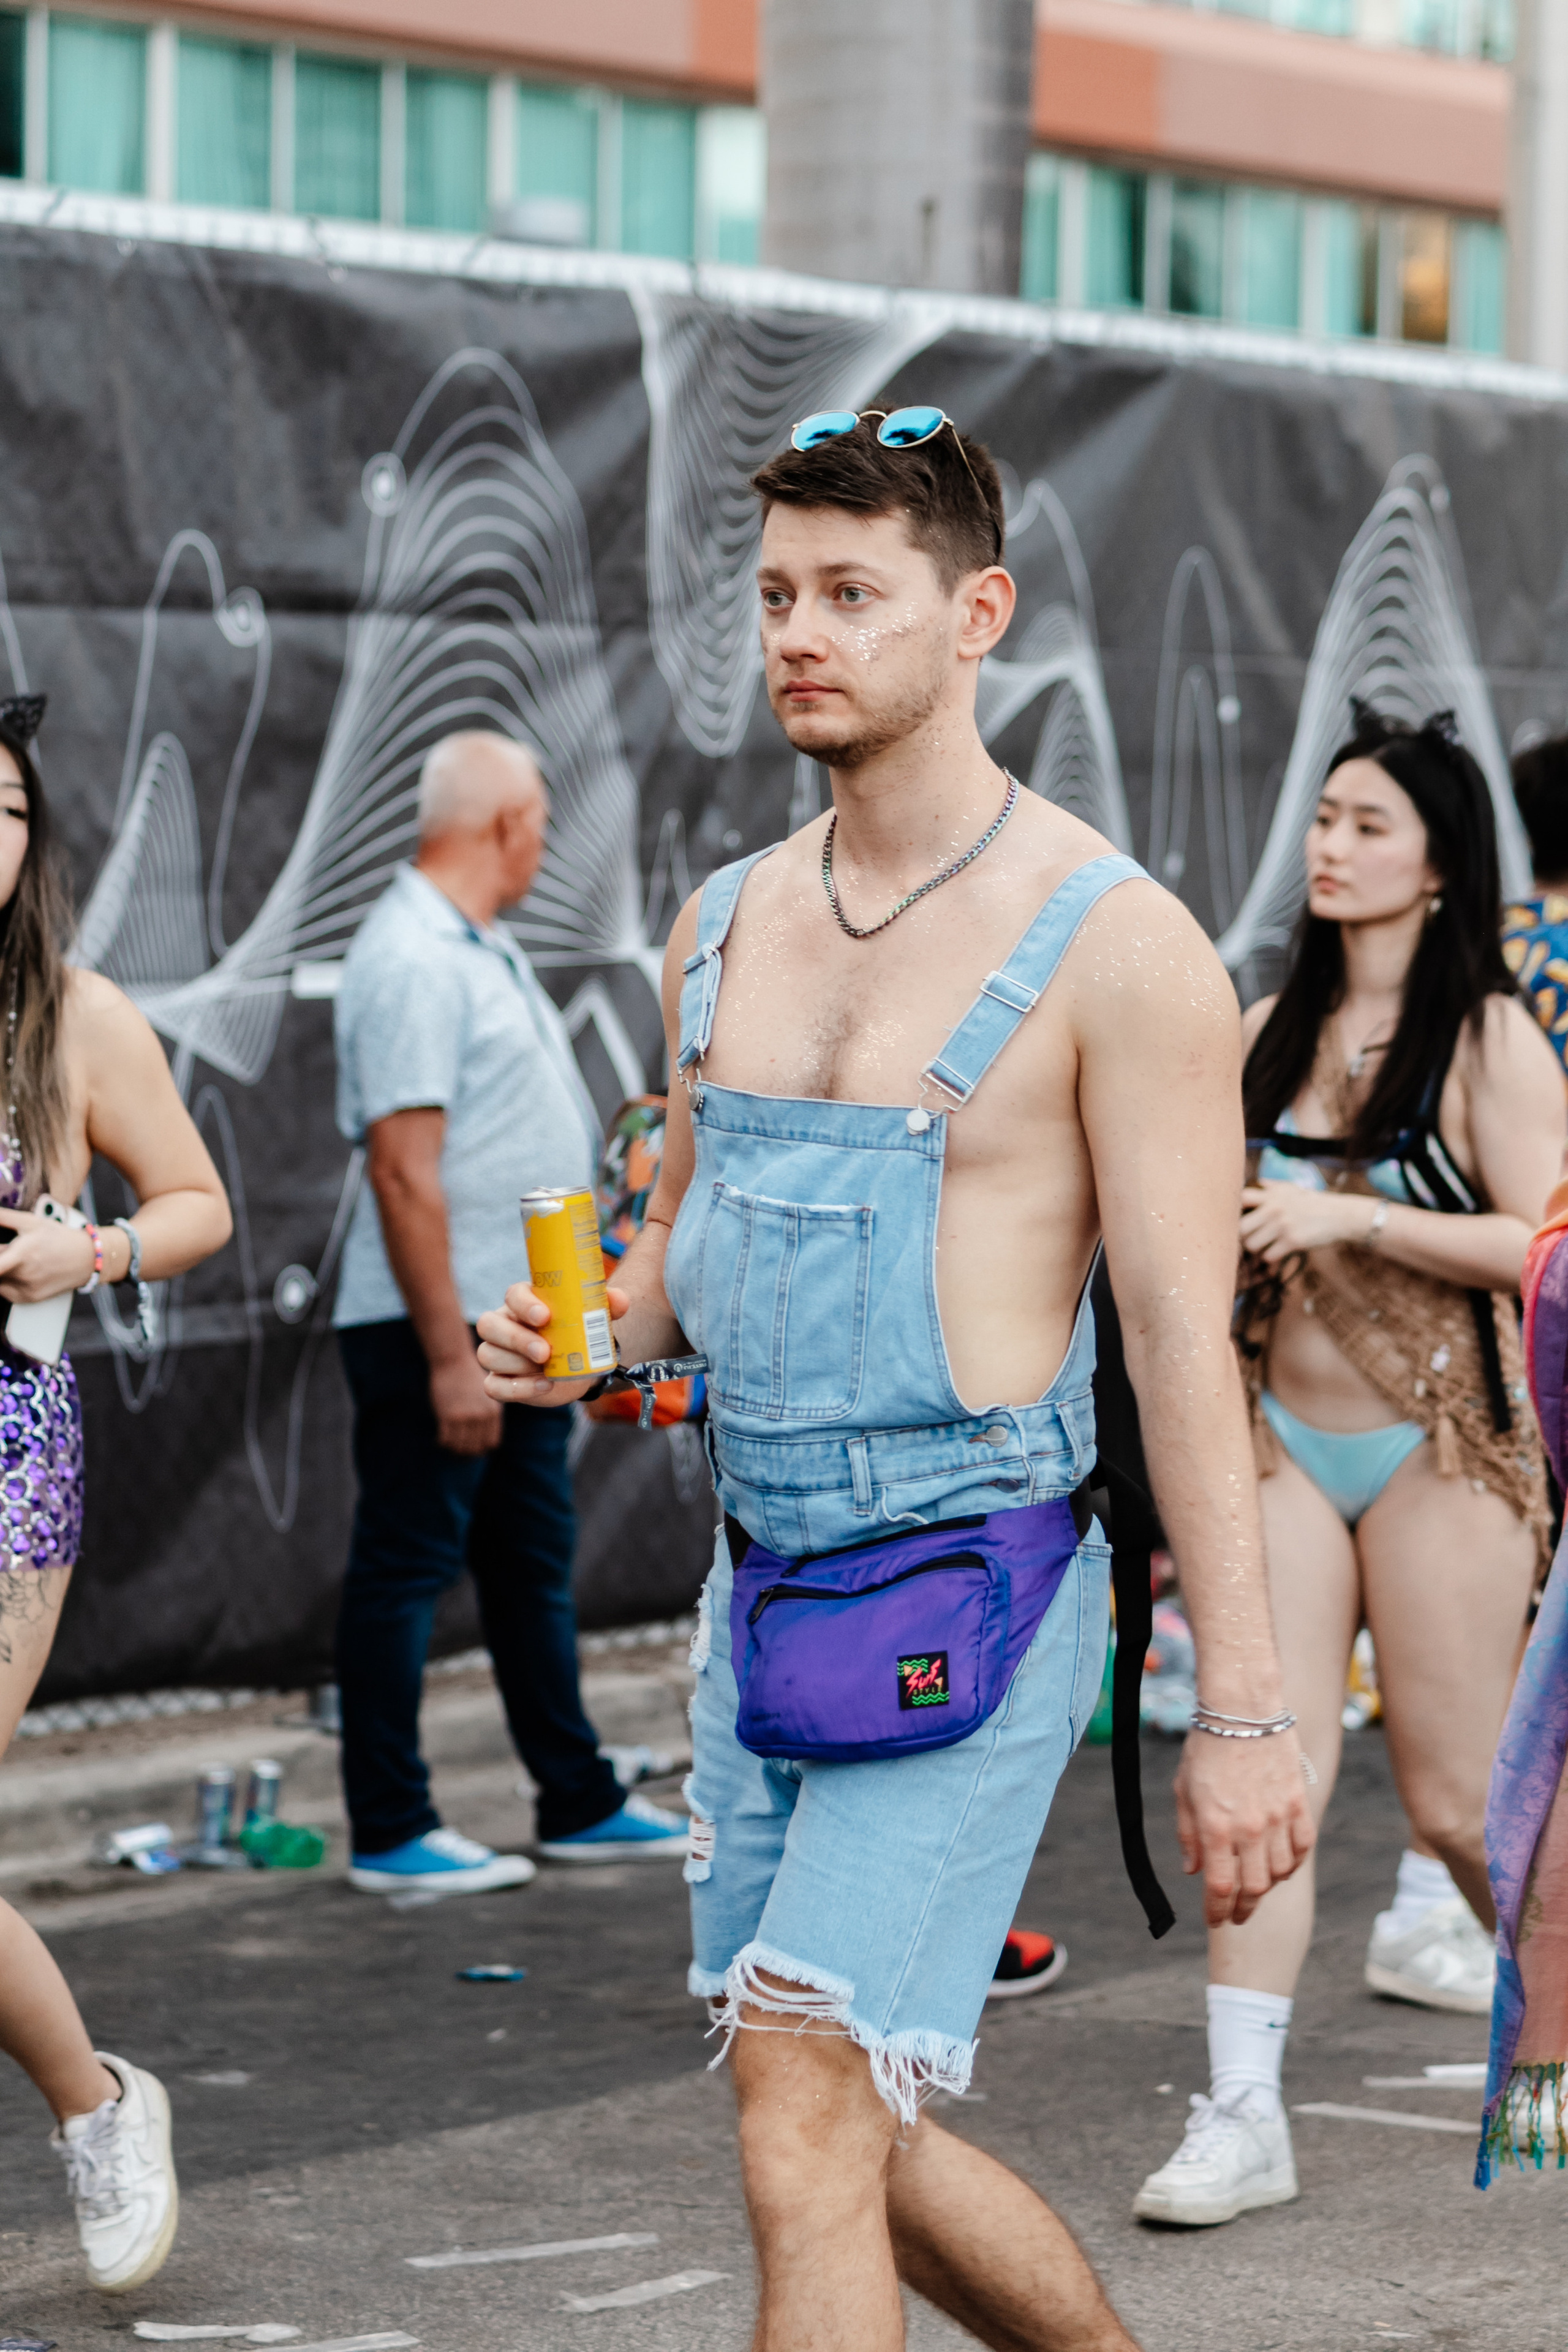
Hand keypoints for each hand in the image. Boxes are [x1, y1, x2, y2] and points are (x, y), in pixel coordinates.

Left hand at [0, 1208, 94, 1303]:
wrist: (86, 1258)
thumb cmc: (59, 1238)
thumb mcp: (31, 1222)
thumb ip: (4, 1217)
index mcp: (21, 1255)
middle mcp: (23, 1275)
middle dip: (1, 1257)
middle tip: (10, 1251)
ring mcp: (26, 1289)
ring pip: (0, 1280)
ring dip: (3, 1270)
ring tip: (19, 1260)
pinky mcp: (28, 1298)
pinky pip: (6, 1291)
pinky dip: (7, 1281)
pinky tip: (22, 1271)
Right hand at [429, 1348, 502, 1454]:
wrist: (453, 1360)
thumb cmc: (468, 1375)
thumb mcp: (488, 1394)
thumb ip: (488, 1413)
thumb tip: (485, 1433)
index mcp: (494, 1412)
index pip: (492, 1443)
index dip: (481, 1447)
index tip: (472, 1445)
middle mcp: (482, 1417)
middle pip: (475, 1448)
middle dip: (466, 1452)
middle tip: (457, 1448)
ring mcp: (466, 1417)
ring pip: (460, 1446)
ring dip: (453, 1449)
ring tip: (448, 1444)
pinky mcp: (449, 1416)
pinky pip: (446, 1439)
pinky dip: (442, 1442)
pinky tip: (440, 1439)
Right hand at [477, 1281, 630, 1408]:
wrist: (581, 1365)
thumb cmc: (581, 1332)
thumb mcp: (595, 1317)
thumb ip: (608, 1305)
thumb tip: (620, 1301)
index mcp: (524, 1302)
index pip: (513, 1295)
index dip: (524, 1304)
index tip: (545, 1316)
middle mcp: (504, 1324)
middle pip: (489, 1324)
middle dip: (516, 1339)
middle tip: (544, 1352)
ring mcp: (499, 1353)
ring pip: (488, 1354)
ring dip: (516, 1364)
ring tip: (547, 1370)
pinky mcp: (501, 1380)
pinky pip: (493, 1386)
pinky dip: (516, 1389)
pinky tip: (543, 1386)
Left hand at [1173, 1727, 1316, 1927]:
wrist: (1242, 1709)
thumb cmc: (1206, 1747)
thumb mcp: (1184, 1790)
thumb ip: (1188, 1834)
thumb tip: (1193, 1871)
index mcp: (1216, 1825)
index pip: (1219, 1886)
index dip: (1217, 1911)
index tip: (1214, 1920)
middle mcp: (1249, 1827)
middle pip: (1253, 1888)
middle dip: (1242, 1909)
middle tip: (1236, 1915)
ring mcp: (1277, 1816)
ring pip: (1279, 1872)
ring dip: (1267, 1887)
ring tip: (1255, 1887)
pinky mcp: (1298, 1803)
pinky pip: (1301, 1847)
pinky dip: (1291, 1863)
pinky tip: (1280, 1864)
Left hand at [1240, 1180, 1373, 1263]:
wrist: (1339, 1216)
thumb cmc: (1313, 1203)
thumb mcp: (1293, 1189)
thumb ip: (1272, 1186)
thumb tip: (1258, 1181)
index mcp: (1272, 1195)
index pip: (1241, 1198)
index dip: (1235, 1209)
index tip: (1239, 1217)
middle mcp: (1274, 1208)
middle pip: (1239, 1227)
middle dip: (1242, 1235)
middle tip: (1250, 1237)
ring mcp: (1283, 1225)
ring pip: (1251, 1245)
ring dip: (1256, 1248)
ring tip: (1264, 1245)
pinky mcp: (1292, 1241)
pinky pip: (1268, 1256)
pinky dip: (1270, 1257)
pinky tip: (1277, 1252)